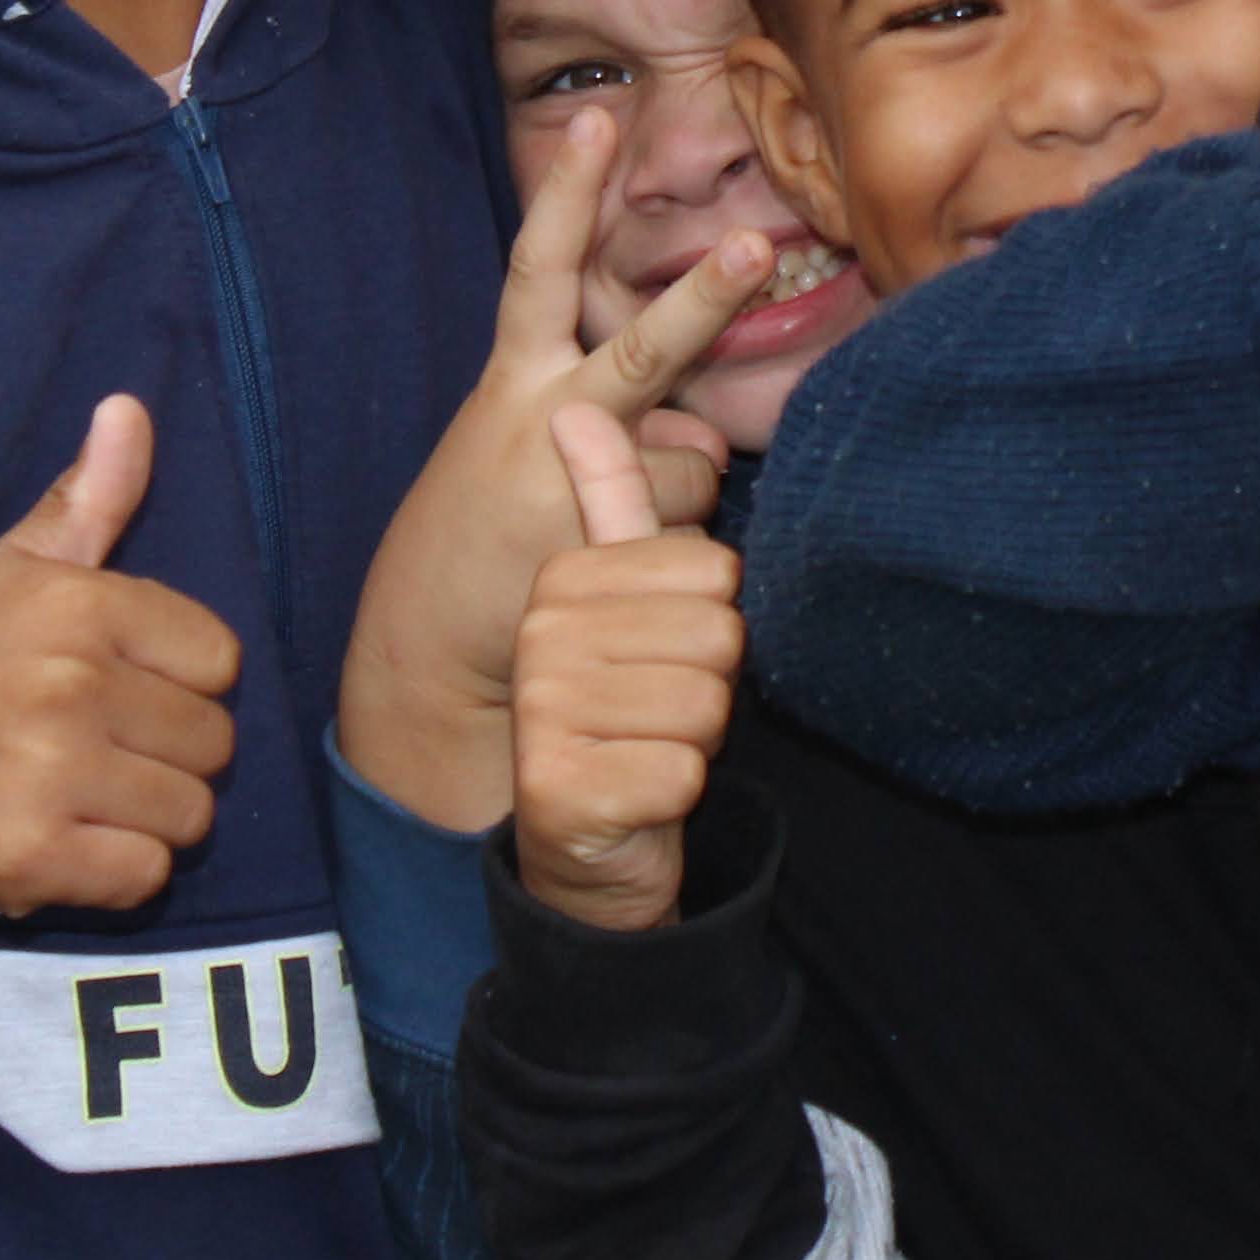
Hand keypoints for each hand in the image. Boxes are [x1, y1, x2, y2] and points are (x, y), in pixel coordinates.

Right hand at [0, 397, 244, 917]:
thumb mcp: (5, 570)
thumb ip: (87, 499)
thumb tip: (129, 406)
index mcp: (77, 604)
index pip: (219, 659)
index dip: (174, 685)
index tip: (109, 692)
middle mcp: (70, 682)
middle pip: (213, 743)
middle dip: (163, 759)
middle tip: (82, 756)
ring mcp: (51, 773)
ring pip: (190, 815)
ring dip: (142, 823)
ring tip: (71, 800)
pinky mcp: (30, 858)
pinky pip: (145, 878)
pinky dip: (112, 877)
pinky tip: (56, 847)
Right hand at [336, 108, 766, 832]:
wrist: (431, 646)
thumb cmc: (488, 527)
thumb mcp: (518, 443)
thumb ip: (609, 414)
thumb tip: (704, 438)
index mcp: (514, 378)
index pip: (540, 268)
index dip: (568, 194)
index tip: (595, 122)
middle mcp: (542, 419)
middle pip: (642, 347)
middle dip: (707, 297)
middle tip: (757, 246)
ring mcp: (574, 489)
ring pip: (692, 459)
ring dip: (680, 489)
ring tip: (611, 521)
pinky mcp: (601, 550)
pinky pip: (690, 528)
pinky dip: (676, 542)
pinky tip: (619, 562)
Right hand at [508, 403, 744, 935]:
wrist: (583, 850)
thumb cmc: (623, 715)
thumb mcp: (621, 606)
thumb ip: (612, 507)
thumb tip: (573, 409)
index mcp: (561, 583)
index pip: (714, 572)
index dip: (711, 628)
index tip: (658, 658)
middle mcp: (541, 639)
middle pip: (718, 636)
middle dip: (709, 689)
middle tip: (656, 716)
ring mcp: (544, 715)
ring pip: (706, 706)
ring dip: (695, 743)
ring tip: (645, 752)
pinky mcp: (562, 791)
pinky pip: (685, 772)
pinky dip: (678, 795)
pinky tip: (637, 800)